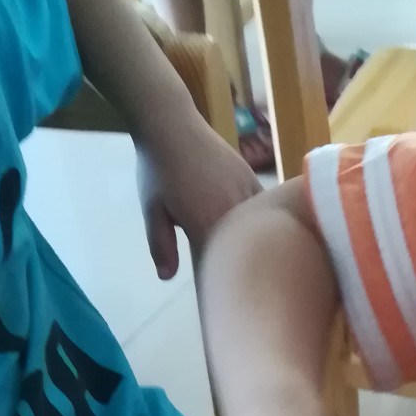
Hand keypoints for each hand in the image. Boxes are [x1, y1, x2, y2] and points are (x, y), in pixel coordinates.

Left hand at [135, 117, 260, 281]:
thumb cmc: (157, 170)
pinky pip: (264, 210)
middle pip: (244, 249)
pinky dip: (263, 223)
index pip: (218, 264)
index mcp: (206, 224)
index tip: (218, 292)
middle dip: (240, 265)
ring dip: (255, 244)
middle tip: (237, 281)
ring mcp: (247, 194)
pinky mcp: (253, 180)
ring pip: (258, 230)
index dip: (218, 279)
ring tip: (254, 260)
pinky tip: (261, 233)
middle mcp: (233, 212)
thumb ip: (161, 245)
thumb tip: (167, 278)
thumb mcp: (151, 209)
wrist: (171, 124)